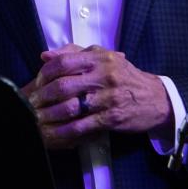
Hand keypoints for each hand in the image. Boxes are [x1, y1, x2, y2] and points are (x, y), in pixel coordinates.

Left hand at [22, 44, 172, 149]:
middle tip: (32, 104)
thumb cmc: (125, 77)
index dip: (46, 73)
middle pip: (64, 85)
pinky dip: (63, 131)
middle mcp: (104, 76)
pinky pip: (81, 126)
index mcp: (100, 58)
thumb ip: (75, 54)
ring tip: (37, 119)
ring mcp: (108, 98)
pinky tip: (52, 134)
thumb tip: (45, 56)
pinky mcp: (111, 118)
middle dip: (43, 97)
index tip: (38, 83)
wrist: (155, 98)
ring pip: (70, 107)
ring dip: (49, 115)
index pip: (64, 62)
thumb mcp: (105, 58)